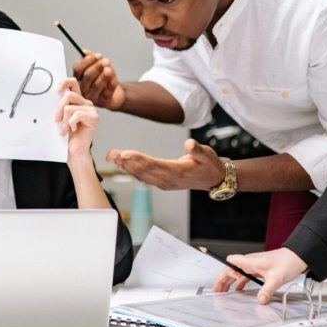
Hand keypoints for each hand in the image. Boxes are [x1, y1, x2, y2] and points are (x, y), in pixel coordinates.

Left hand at [55, 77, 97, 160]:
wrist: (75, 149)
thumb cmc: (67, 134)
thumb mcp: (61, 116)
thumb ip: (59, 105)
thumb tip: (51, 96)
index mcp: (77, 100)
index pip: (73, 83)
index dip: (64, 82)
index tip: (56, 91)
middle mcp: (85, 102)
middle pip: (68, 95)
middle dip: (58, 109)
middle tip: (56, 120)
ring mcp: (91, 109)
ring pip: (70, 107)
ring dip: (64, 120)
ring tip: (64, 129)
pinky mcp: (94, 117)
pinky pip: (77, 115)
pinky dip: (71, 123)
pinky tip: (73, 129)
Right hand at [72, 50, 124, 109]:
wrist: (113, 95)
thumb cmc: (103, 79)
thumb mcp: (97, 67)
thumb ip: (90, 59)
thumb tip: (84, 52)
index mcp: (77, 79)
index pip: (78, 68)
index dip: (87, 61)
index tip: (97, 55)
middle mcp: (82, 89)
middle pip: (87, 76)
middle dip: (97, 67)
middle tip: (105, 61)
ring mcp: (92, 97)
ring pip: (97, 85)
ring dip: (105, 75)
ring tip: (110, 69)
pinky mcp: (102, 102)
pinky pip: (107, 91)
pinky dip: (111, 83)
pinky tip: (114, 79)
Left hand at [106, 138, 224, 189]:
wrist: (214, 180)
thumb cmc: (210, 164)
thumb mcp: (208, 155)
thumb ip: (197, 150)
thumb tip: (190, 143)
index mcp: (178, 172)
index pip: (154, 165)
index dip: (138, 159)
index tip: (125, 153)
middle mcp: (168, 180)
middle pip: (143, 171)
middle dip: (126, 162)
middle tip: (112, 154)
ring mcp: (164, 183)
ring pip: (141, 175)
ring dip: (126, 167)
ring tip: (113, 157)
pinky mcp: (162, 183)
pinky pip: (144, 178)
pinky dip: (132, 170)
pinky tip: (123, 164)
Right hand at [213, 248, 307, 304]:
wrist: (297, 256)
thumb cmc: (286, 262)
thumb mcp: (276, 278)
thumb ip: (267, 290)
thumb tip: (260, 300)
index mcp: (250, 262)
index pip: (231, 262)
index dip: (224, 271)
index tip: (220, 282)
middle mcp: (249, 262)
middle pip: (230, 269)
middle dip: (222, 279)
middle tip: (217, 290)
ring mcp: (253, 265)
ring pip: (236, 272)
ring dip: (229, 281)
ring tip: (224, 291)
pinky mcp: (259, 269)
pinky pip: (245, 275)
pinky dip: (240, 282)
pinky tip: (239, 289)